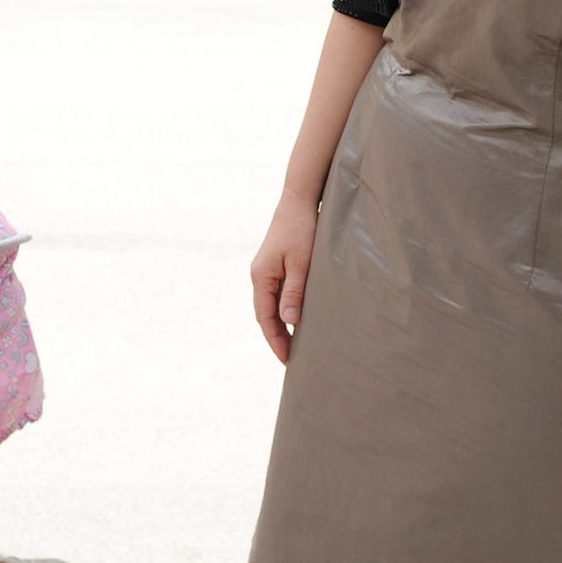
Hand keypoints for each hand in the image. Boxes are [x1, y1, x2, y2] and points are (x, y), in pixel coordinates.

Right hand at [250, 191, 318, 364]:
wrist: (299, 201)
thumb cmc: (302, 230)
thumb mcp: (302, 264)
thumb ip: (294, 292)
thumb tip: (288, 322)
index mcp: (261, 276)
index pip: (265, 318)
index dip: (276, 341)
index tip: (288, 361)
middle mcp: (259, 274)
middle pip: (265, 314)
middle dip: (277, 337)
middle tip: (293, 360)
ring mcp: (266, 269)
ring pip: (271, 305)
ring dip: (281, 325)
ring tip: (296, 345)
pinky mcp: (275, 264)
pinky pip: (277, 294)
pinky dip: (285, 309)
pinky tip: (297, 318)